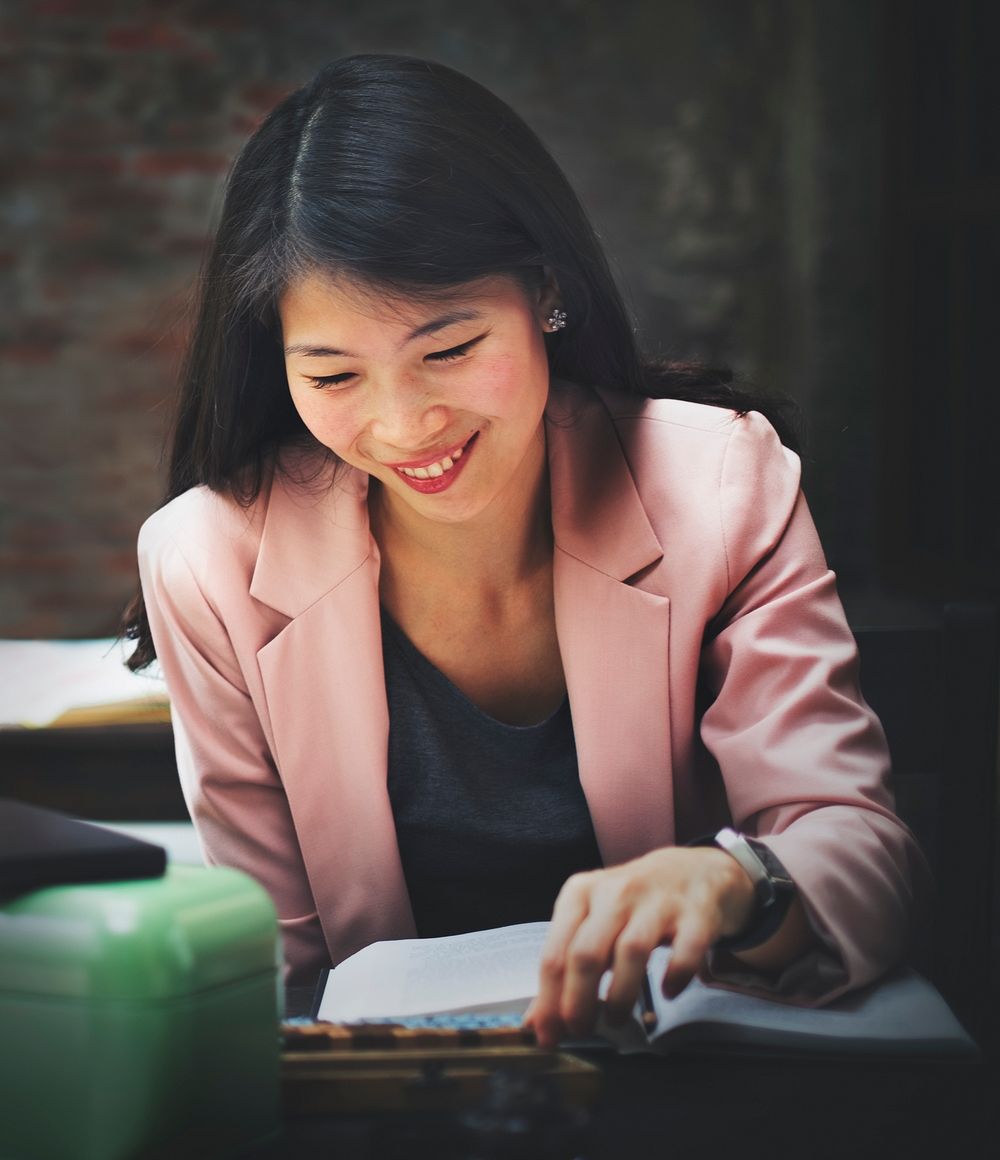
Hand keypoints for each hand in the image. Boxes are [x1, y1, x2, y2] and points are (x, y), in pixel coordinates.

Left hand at [523, 846, 754, 1048]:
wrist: (693, 870)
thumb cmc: (633, 903)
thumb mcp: (592, 922)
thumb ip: (565, 967)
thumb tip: (534, 1022)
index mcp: (581, 893)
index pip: (556, 953)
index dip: (549, 1001)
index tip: (548, 1036)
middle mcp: (616, 892)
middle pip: (587, 953)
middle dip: (579, 1001)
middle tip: (580, 1030)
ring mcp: (657, 901)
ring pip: (631, 951)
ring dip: (621, 996)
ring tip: (617, 1019)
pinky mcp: (695, 913)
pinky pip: (684, 950)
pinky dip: (675, 975)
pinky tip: (668, 991)